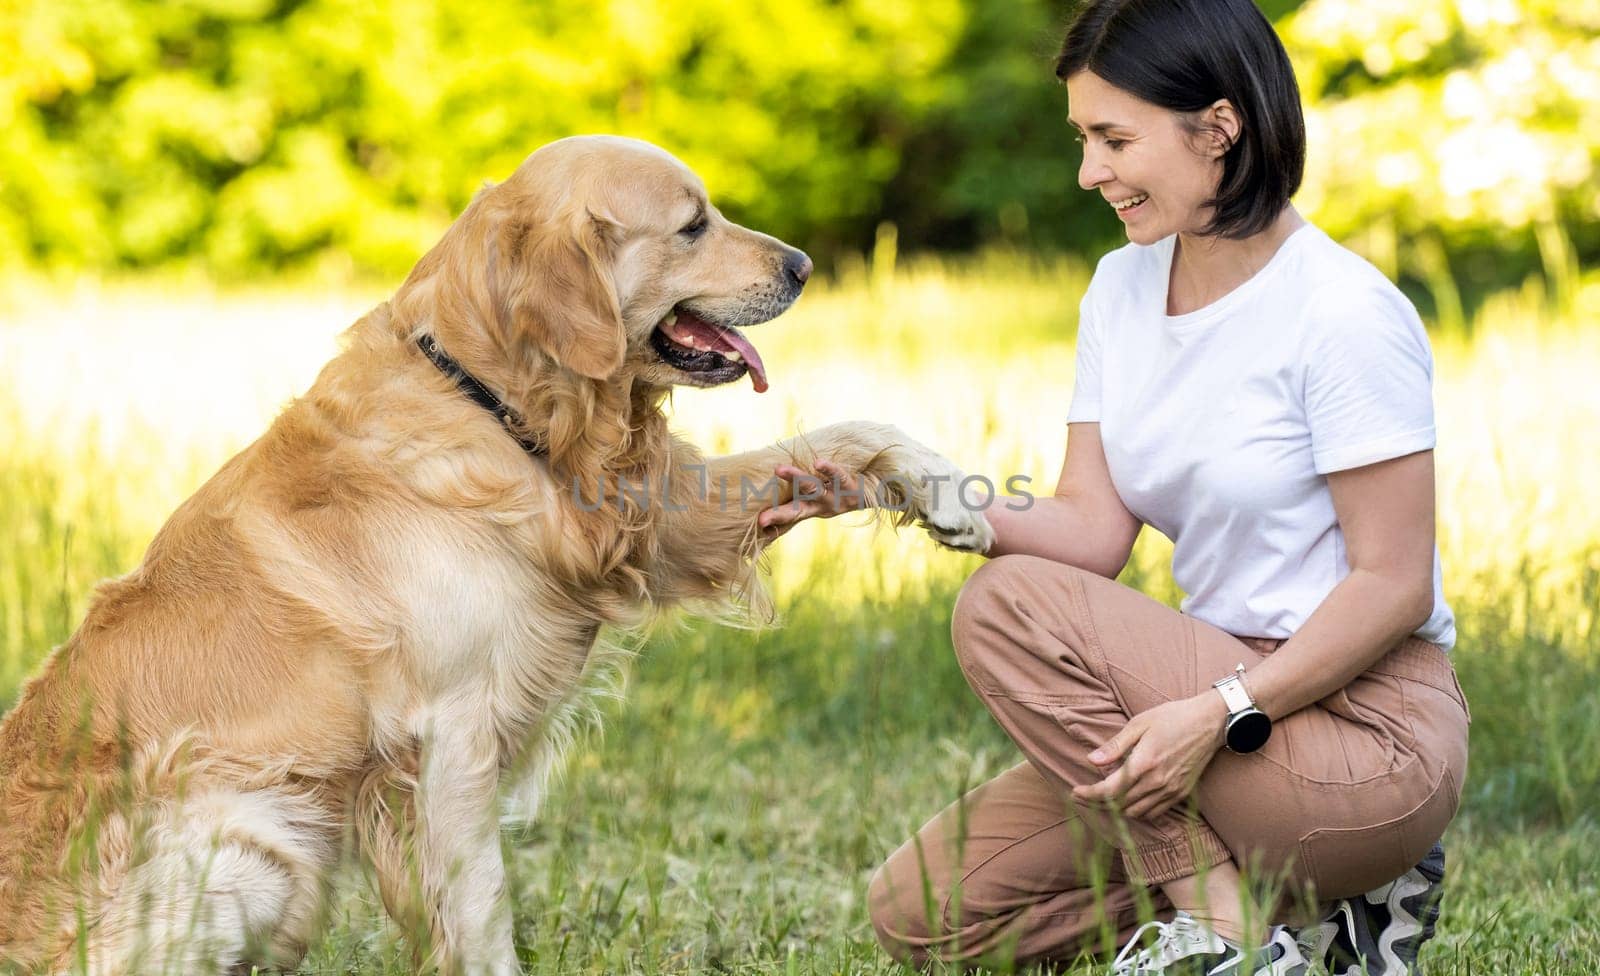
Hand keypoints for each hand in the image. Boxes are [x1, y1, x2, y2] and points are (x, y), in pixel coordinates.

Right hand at [757, 458, 866, 539]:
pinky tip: (818, 463)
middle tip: (762, 520)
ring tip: (779, 470)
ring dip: (796, 478)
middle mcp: (822, 506)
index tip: (756, 526)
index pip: (789, 515)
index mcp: (813, 508)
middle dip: (779, 515)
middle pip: (797, 510)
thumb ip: (803, 489)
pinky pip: (838, 476)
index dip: (773, 521)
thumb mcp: (824, 493)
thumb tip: (774, 476)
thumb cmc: (846, 488)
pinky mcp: (851, 486)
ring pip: (813, 489)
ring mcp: (837, 497)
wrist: (881, 489)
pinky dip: (828, 469)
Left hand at [1072, 693, 1229, 820]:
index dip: (1089, 795)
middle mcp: (1157, 782)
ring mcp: (1171, 790)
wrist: (1210, 722)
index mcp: (1144, 763)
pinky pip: (1155, 813)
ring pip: (1136, 812)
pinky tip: (1131, 798)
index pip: (1109, 790)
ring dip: (1119, 808)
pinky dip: (1139, 810)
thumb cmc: (1173, 717)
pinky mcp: (1182, 794)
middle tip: (1085, 794)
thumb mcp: (1140, 724)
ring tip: (1107, 796)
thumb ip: (1115, 746)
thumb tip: (1091, 760)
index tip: (1075, 793)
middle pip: (1120, 804)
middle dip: (1099, 802)